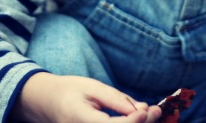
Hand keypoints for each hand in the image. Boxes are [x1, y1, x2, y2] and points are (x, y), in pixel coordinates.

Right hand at [11, 73, 161, 122]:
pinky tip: (139, 118)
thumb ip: (115, 99)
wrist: (49, 103)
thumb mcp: (92, 87)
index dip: (132, 121)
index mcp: (79, 118)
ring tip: (152, 113)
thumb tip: (140, 110)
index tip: (147, 109)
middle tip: (156, 109)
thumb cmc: (71, 91)